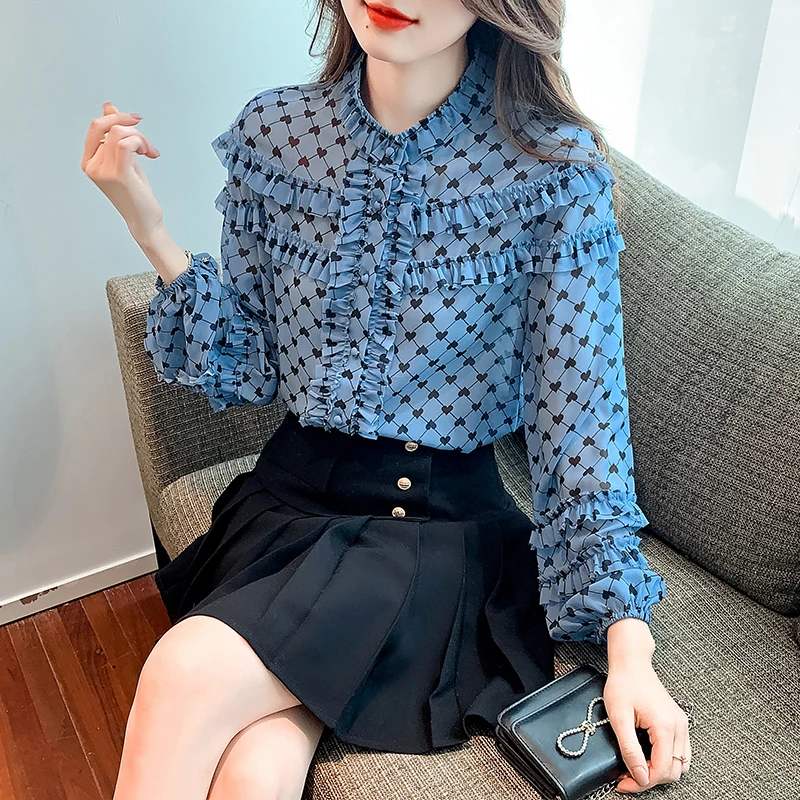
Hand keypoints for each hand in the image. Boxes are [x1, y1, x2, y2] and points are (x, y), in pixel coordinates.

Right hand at [81, 101, 164, 243]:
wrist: (144, 220)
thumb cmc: (136, 194)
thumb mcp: (124, 159)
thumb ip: (115, 135)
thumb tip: (108, 108)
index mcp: (90, 161)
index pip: (96, 127)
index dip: (116, 118)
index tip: (135, 120)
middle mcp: (93, 165)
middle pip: (106, 126)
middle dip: (130, 125)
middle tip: (145, 137)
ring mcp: (104, 170)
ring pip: (119, 133)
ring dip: (141, 138)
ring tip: (149, 151)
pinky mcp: (118, 174)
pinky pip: (127, 143)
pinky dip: (141, 143)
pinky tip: (149, 154)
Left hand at [603, 659, 691, 792]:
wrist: (631, 662)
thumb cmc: (623, 683)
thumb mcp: (619, 716)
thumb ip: (630, 749)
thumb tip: (639, 776)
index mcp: (666, 726)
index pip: (661, 769)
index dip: (642, 782)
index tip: (623, 783)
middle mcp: (679, 726)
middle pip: (673, 771)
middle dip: (650, 779)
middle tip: (627, 777)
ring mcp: (681, 724)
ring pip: (680, 764)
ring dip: (659, 771)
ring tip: (636, 768)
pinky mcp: (677, 721)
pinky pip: (679, 752)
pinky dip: (665, 760)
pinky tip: (647, 757)